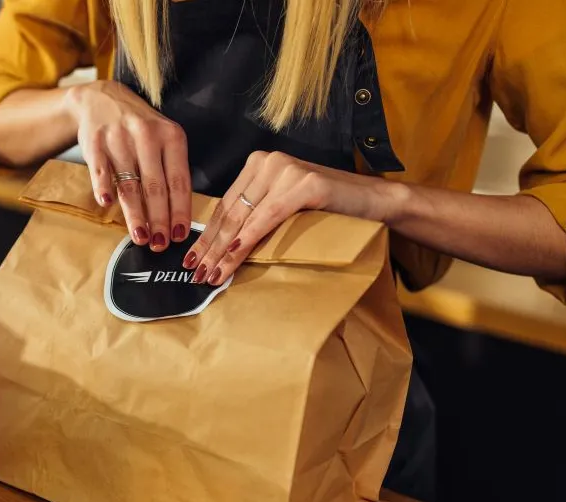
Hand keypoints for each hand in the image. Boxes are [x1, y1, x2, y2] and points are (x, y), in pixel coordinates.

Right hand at [65, 81, 191, 250]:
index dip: (180, 210)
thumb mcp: (163, 139)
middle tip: (160, 244)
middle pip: (156, 186)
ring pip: (130, 184)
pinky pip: (100, 169)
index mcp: (171, 136)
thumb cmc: (139, 129)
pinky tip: (107, 204)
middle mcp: (147, 136)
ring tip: (140, 238)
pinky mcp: (95, 142)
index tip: (179, 234)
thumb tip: (177, 216)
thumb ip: (171, 170)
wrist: (102, 99)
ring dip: (135, 215)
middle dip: (160, 219)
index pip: (179, 180)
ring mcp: (119, 139)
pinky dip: (103, 186)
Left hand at [182, 151, 406, 284]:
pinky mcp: (305, 184)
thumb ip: (256, 214)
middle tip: (195, 273)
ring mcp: (286, 170)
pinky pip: (268, 217)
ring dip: (225, 251)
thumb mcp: (283, 207)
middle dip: (211, 247)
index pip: (226, 205)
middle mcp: (268, 162)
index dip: (207, 235)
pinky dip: (249, 240)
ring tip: (211, 274)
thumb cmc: (328, 209)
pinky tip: (233, 258)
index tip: (191, 260)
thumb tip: (221, 246)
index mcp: (258, 165)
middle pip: (231, 212)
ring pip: (245, 217)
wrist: (374, 200)